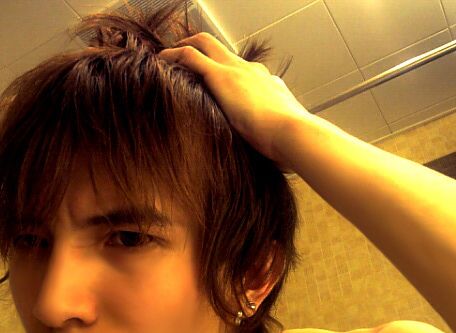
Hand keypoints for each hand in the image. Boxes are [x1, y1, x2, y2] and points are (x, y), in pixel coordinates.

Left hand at [159, 33, 311, 168]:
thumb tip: (278, 165)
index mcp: (270, 87)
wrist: (295, 135)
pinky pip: (189, 56)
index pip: (247, 73)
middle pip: (225, 50)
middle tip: (185, 62)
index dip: (230, 75)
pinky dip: (173, 56)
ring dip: (185, 48)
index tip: (218, 86)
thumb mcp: (282, 142)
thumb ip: (273, 145)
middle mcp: (254, 72)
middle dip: (204, 51)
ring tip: (168, 61)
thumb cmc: (290, 146)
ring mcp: (238, 71)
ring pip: (206, 43)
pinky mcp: (222, 76)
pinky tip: (160, 63)